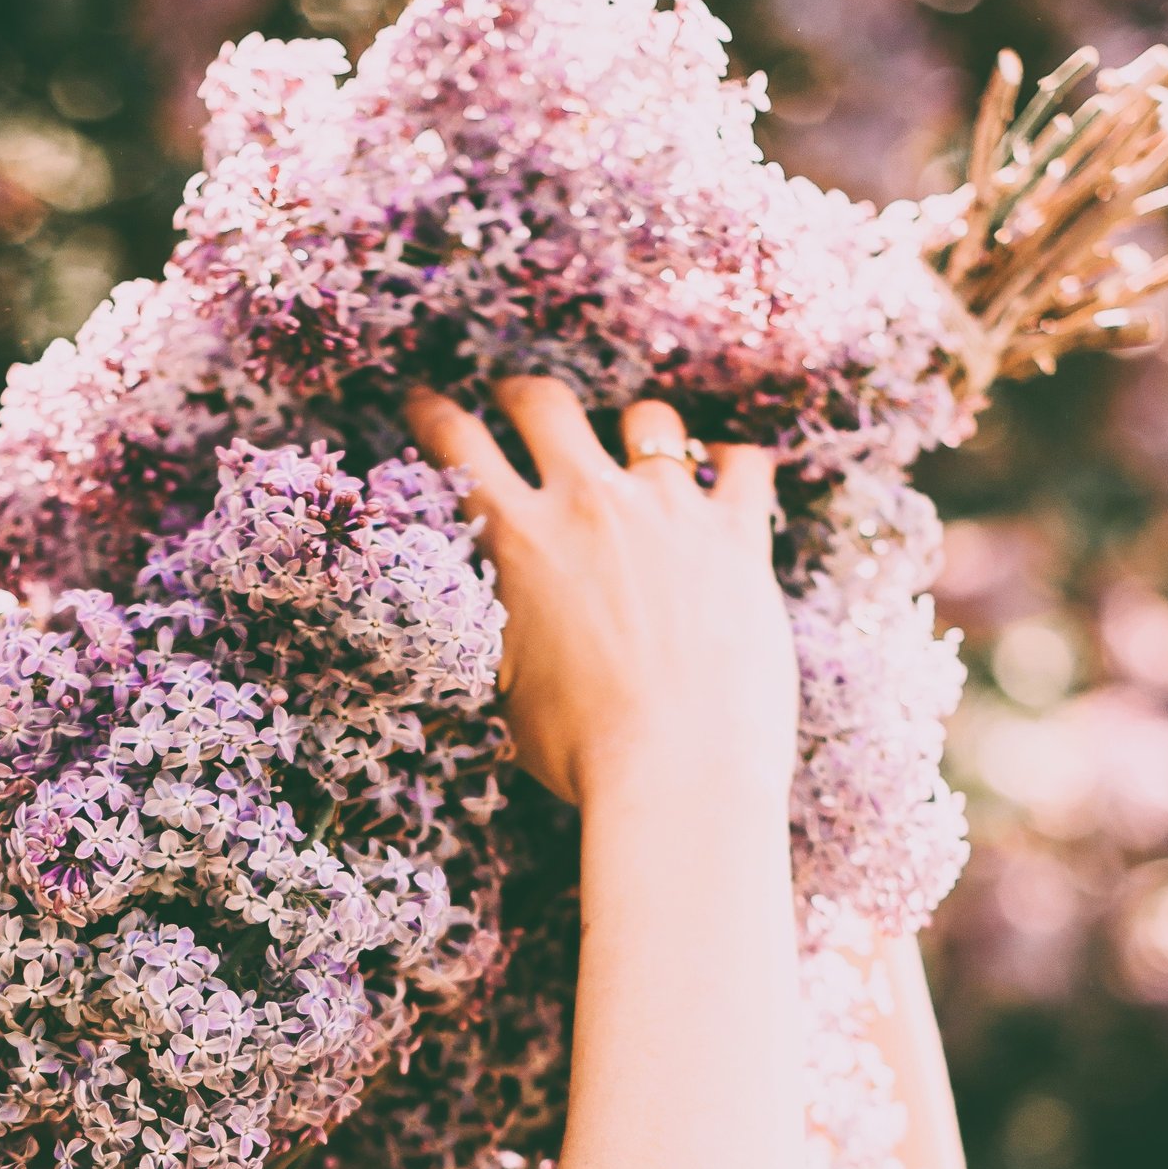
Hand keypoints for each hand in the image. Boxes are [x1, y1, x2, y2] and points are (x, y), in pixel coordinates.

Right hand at [406, 377, 797, 813]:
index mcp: (519, 540)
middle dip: (522, 394)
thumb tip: (489, 604)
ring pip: (649, 421)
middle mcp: (591, 504)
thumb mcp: (506, 683)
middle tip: (516, 400)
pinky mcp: (739, 535)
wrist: (679, 773)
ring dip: (635, 429)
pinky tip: (725, 476)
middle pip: (546, 405)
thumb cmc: (583, 751)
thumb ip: (498, 620)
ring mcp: (670, 511)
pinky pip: (742, 465)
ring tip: (636, 446)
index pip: (458, 445)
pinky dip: (729, 465)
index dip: (433, 413)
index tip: (425, 402)